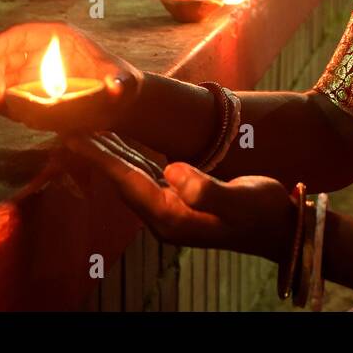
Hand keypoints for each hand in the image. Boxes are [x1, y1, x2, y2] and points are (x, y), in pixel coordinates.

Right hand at [0, 22, 142, 132]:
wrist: (115, 105)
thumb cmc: (120, 85)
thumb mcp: (124, 83)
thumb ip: (119, 84)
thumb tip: (115, 87)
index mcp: (56, 38)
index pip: (20, 34)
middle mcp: (36, 53)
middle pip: (2, 58)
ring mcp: (27, 74)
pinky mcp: (23, 94)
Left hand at [63, 132, 296, 261]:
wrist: (281, 227)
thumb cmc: (263, 211)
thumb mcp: (240, 198)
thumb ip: (205, 188)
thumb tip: (173, 171)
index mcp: (173, 217)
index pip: (128, 181)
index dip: (101, 158)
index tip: (75, 136)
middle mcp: (166, 217)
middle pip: (122, 178)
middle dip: (97, 153)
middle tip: (71, 125)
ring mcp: (172, 210)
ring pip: (132, 176)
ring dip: (111, 153)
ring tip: (89, 129)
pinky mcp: (181, 202)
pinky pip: (146, 176)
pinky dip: (130, 157)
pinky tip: (123, 144)